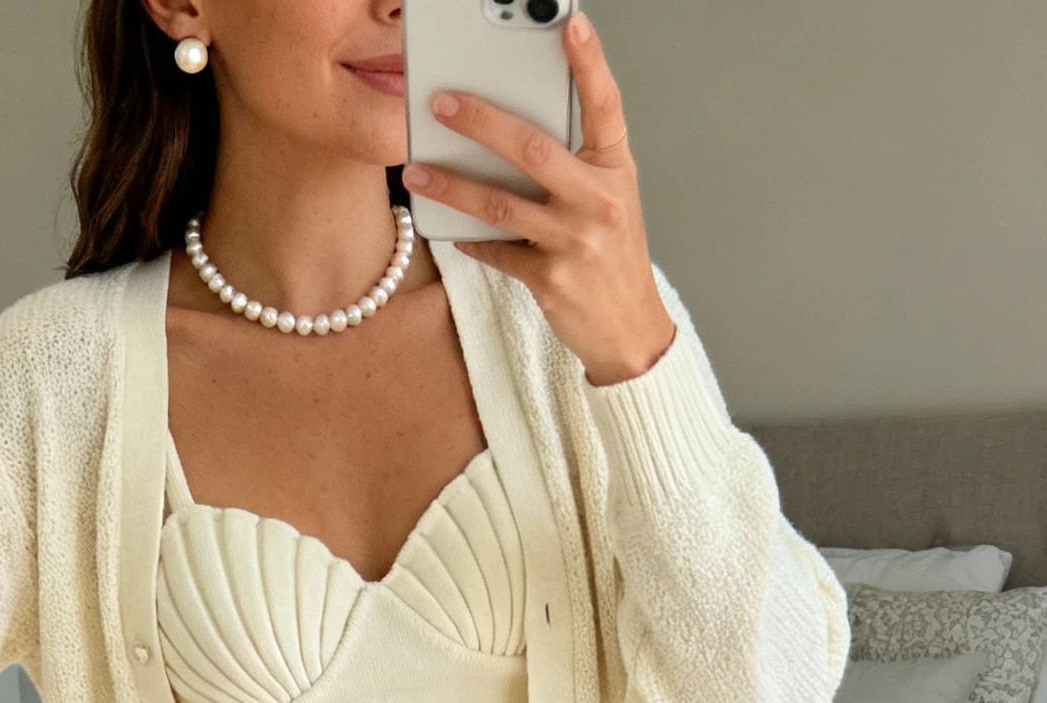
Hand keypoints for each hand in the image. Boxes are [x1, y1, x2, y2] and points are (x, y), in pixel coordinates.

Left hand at [402, 15, 675, 387]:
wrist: (630, 329)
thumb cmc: (612, 254)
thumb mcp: (608, 198)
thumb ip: (574, 163)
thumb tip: (511, 130)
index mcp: (615, 169)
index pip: (605, 106)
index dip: (590, 63)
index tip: (571, 24)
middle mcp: (599, 201)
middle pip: (533, 150)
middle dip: (480, 122)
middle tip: (441, 103)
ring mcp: (575, 242)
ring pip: (501, 204)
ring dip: (452, 186)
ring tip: (417, 171)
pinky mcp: (551, 280)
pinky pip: (498, 251)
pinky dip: (471, 240)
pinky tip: (450, 230)